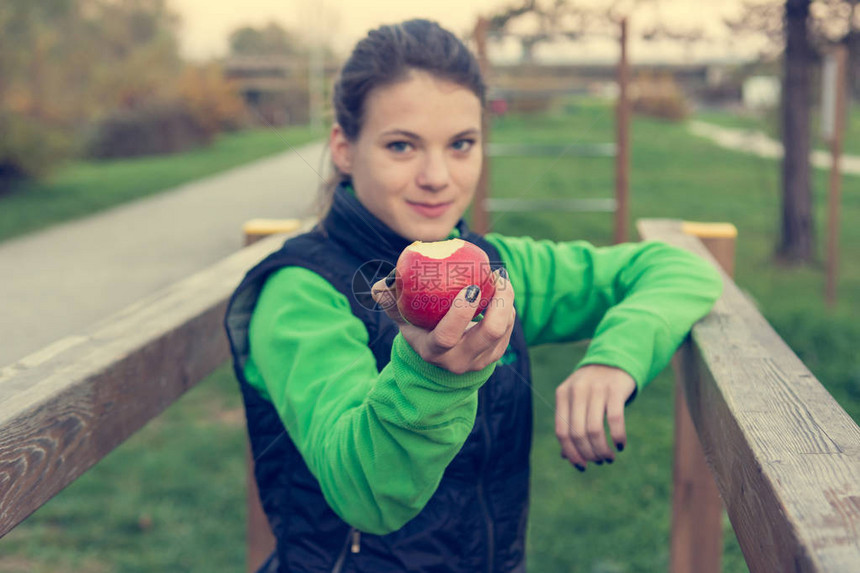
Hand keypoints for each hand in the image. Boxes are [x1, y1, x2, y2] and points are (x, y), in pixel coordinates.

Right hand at [370, 268, 514, 374]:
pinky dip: (508, 308)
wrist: (439, 359)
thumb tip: (379, 287)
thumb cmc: (418, 329)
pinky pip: (508, 330)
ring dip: (507, 301)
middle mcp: (458, 361)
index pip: (448, 336)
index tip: (471, 287)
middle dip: (500, 301)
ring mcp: (479, 361)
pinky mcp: (493, 356)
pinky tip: (502, 290)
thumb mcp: (402, 319)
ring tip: (500, 278)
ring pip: (503, 330)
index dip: (461, 313)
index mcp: (433, 352)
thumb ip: (390, 301)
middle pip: (490, 333)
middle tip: (497, 276)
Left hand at [554, 364, 636, 469]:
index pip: (561, 432)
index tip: (582, 466)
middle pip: (578, 433)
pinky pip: (615, 420)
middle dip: (589, 453)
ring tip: (609, 457)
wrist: (615, 360)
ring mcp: (596, 389)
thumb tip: (566, 456)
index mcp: (562, 394)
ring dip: (602, 450)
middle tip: (599, 461)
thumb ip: (570, 424)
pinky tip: (620, 445)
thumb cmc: (593, 387)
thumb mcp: (576, 400)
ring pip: (595, 430)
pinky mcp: (615, 389)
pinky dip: (617, 437)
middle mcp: (577, 391)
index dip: (571, 453)